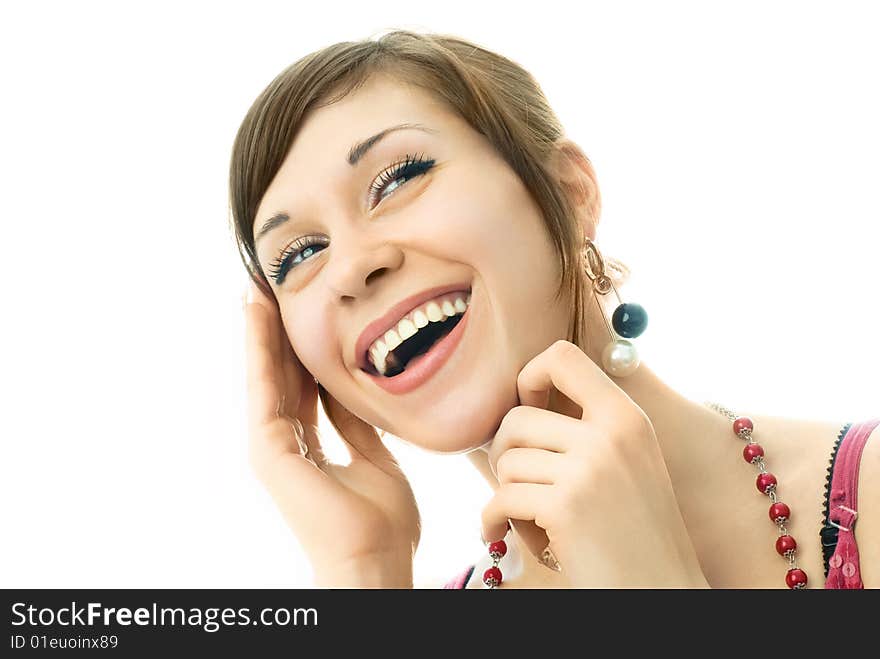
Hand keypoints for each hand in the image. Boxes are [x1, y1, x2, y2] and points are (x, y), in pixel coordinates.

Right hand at [244, 279, 420, 586]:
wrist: (375, 559)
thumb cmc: (383, 523)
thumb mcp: (376, 459)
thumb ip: (357, 425)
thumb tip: (352, 392)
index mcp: (310, 448)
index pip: (303, 387)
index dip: (301, 349)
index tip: (302, 311)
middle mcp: (286, 444)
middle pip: (281, 375)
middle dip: (277, 332)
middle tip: (270, 286)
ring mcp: (272, 446)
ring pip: (266, 375)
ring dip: (261, 329)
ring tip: (257, 287)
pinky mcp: (266, 448)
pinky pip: (264, 386)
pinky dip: (259, 347)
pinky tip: (257, 313)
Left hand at [481, 340, 706, 586]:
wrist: (663, 594)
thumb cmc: (637, 535)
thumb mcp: (627, 465)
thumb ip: (586, 431)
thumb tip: (515, 406)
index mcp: (627, 418)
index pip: (562, 356)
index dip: (529, 376)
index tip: (528, 410)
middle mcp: (611, 435)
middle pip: (517, 417)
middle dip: (504, 453)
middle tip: (516, 482)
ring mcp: (589, 470)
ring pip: (506, 461)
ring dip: (506, 495)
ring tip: (530, 519)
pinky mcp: (566, 508)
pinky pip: (500, 499)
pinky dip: (491, 521)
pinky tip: (499, 534)